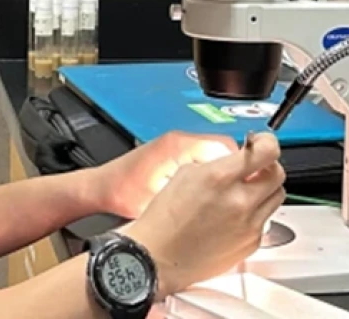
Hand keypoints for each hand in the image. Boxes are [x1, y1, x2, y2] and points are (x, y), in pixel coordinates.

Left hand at [92, 131, 238, 218]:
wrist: (100, 187)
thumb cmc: (122, 193)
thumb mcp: (160, 202)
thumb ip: (192, 201)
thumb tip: (224, 208)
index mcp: (177, 147)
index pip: (224, 148)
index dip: (242, 169)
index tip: (249, 186)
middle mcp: (178, 140)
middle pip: (224, 149)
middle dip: (237, 170)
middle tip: (242, 193)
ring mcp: (176, 143)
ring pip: (214, 153)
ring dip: (224, 172)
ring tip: (226, 195)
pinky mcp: (173, 151)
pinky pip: (202, 156)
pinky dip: (210, 172)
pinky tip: (209, 193)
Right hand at [121, 132, 284, 297]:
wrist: (159, 258)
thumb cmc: (164, 219)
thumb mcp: (185, 174)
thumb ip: (218, 163)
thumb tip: (237, 159)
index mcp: (219, 178)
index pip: (267, 151)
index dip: (267, 143)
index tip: (263, 143)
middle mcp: (239, 201)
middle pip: (277, 173)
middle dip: (267, 166)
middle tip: (253, 168)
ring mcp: (249, 225)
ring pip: (276, 196)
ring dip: (264, 190)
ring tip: (244, 193)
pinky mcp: (252, 243)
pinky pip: (265, 220)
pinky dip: (255, 214)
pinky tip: (234, 216)